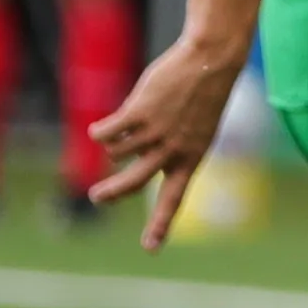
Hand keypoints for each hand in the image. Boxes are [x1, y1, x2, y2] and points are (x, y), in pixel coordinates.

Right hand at [89, 37, 243, 252]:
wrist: (210, 58)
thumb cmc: (201, 93)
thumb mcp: (193, 127)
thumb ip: (166, 148)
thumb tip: (121, 156)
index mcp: (192, 159)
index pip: (174, 199)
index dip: (160, 225)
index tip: (150, 249)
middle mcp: (172, 150)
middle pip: (132, 183)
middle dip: (111, 193)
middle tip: (96, 197)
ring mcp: (155, 132)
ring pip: (116, 151)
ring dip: (115, 141)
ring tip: (133, 122)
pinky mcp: (138, 113)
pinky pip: (105, 132)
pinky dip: (100, 130)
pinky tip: (102, 126)